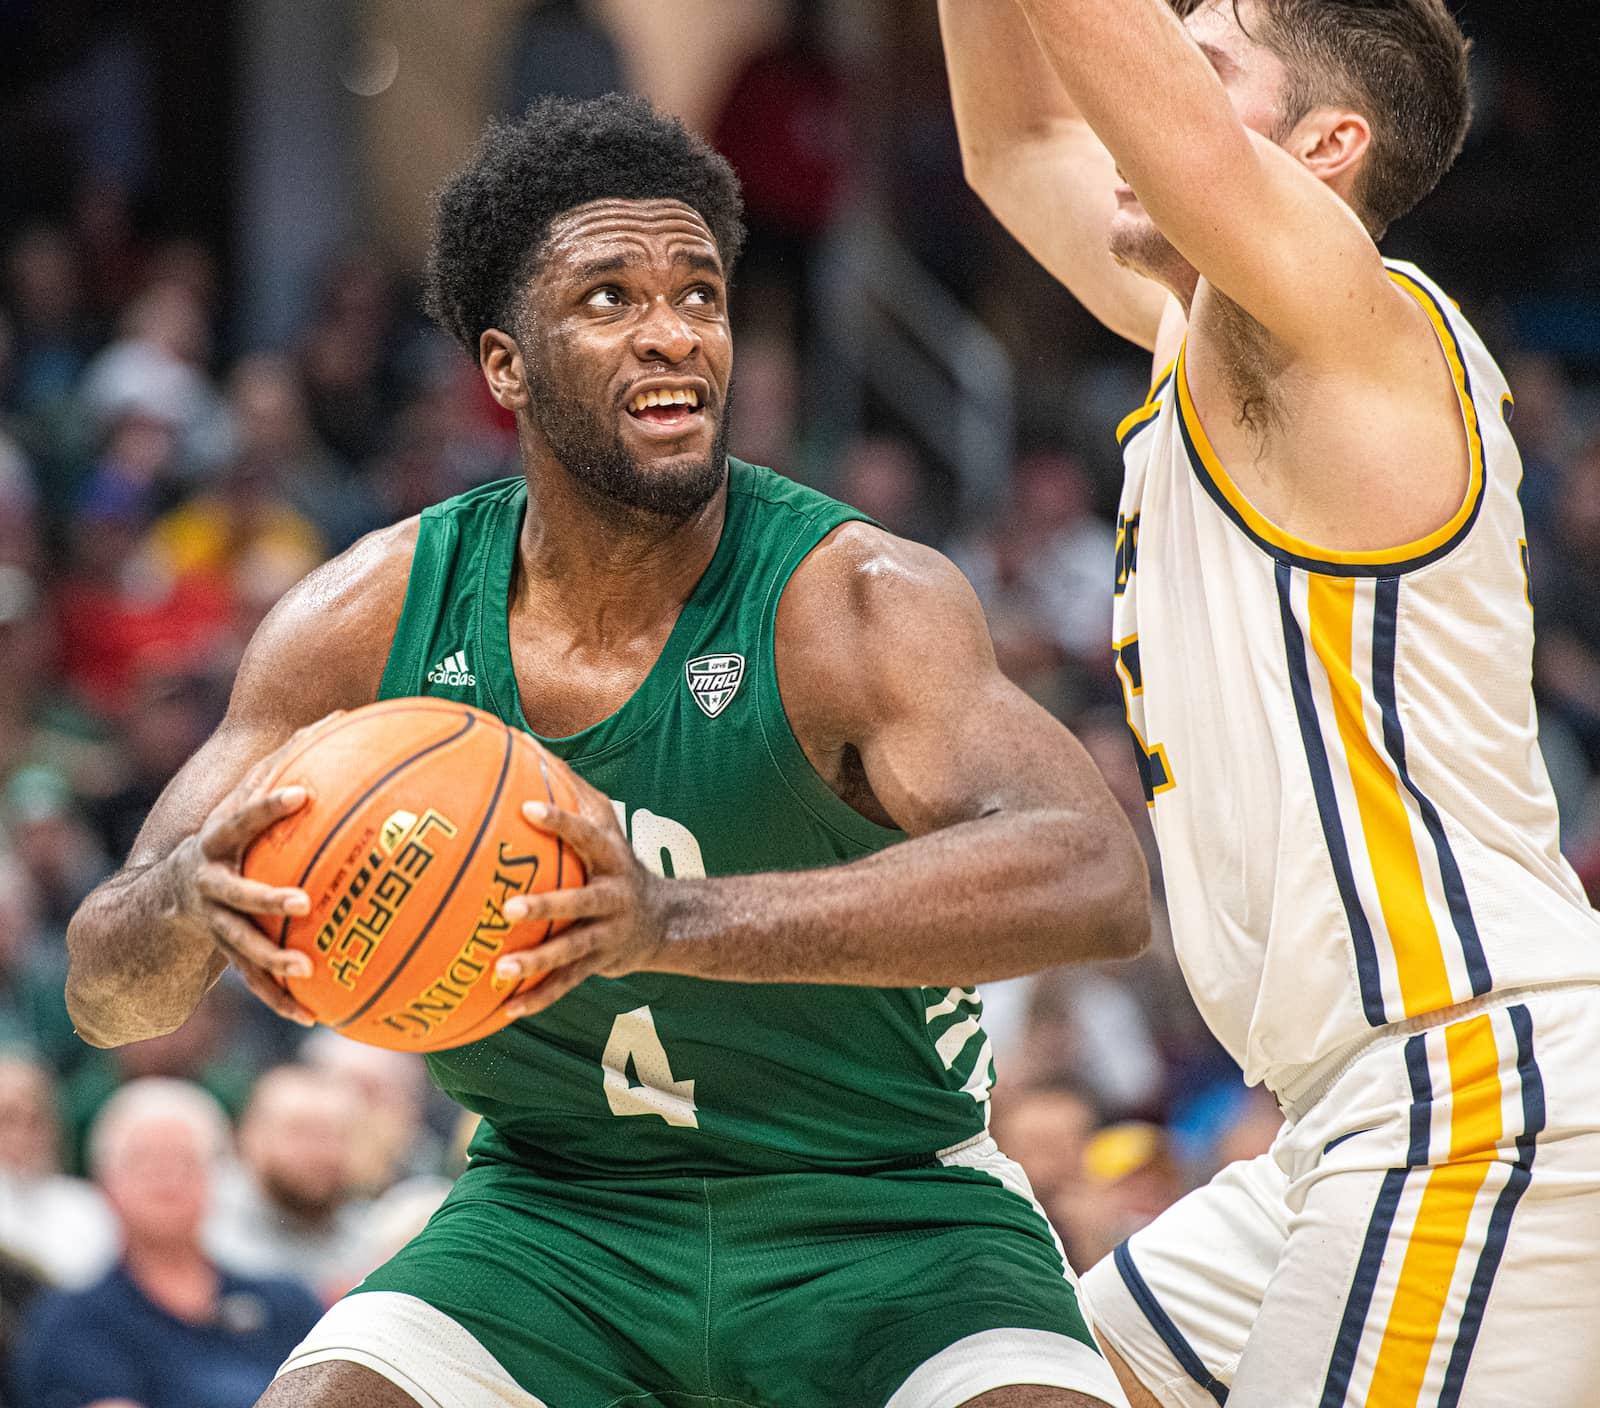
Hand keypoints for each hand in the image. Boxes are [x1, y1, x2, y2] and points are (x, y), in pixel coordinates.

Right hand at [167, 717, 343, 1024]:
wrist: (154, 904)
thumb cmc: (225, 838)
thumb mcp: (243, 805)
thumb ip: (288, 763)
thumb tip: (343, 712)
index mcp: (217, 841)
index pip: (242, 817)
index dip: (269, 805)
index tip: (303, 794)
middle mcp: (209, 882)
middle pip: (235, 892)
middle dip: (266, 897)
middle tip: (303, 903)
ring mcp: (212, 922)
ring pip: (240, 945)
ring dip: (272, 960)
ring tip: (306, 970)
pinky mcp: (222, 954)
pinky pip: (252, 979)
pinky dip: (280, 996)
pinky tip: (312, 1015)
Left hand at [491, 774, 668, 1017]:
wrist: (665, 921)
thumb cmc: (615, 862)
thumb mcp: (606, 827)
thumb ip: (571, 791)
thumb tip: (523, 739)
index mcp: (611, 858)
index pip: (586, 835)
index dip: (561, 822)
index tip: (526, 810)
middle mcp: (612, 897)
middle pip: (579, 902)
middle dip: (547, 906)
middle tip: (509, 908)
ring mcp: (606, 935)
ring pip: (571, 951)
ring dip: (537, 962)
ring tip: (500, 970)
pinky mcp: (598, 965)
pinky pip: (566, 984)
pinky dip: (537, 997)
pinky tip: (505, 1009)